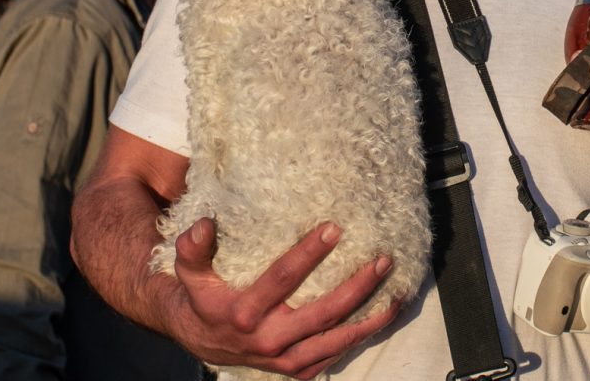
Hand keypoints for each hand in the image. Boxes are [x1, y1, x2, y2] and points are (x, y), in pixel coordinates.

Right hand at [169, 218, 400, 378]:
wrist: (203, 339)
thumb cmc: (203, 297)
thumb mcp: (191, 273)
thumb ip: (193, 248)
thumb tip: (205, 224)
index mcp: (245, 313)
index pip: (282, 279)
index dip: (309, 254)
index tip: (335, 228)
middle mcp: (268, 340)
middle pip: (323, 313)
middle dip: (357, 286)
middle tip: (382, 260)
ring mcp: (285, 359)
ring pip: (336, 340)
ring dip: (370, 318)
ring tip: (398, 293)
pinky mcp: (297, 369)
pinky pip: (335, 355)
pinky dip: (361, 338)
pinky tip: (383, 316)